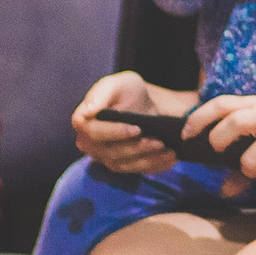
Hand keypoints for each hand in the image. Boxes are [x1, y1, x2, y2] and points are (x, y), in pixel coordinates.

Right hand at [69, 70, 191, 175]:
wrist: (142, 104)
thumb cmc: (126, 91)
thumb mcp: (118, 83)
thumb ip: (101, 92)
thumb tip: (87, 110)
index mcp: (84, 122)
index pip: (94, 133)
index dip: (115, 133)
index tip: (137, 129)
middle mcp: (90, 144)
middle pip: (111, 153)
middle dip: (136, 148)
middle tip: (159, 142)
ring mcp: (106, 158)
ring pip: (124, 165)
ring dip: (148, 159)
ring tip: (168, 150)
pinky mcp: (123, 165)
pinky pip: (138, 170)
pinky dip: (156, 166)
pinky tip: (171, 158)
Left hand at [188, 93, 255, 190]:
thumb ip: (245, 152)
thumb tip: (225, 191)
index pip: (222, 103)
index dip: (199, 118)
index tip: (186, 134)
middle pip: (233, 123)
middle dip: (219, 140)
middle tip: (219, 151)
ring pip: (250, 159)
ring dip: (248, 170)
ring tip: (255, 169)